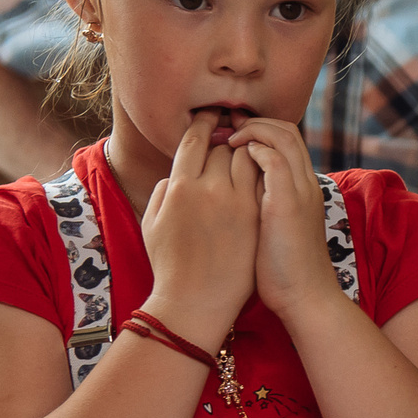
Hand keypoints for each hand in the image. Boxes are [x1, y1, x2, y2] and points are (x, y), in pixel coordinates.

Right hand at [136, 111, 258, 346]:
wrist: (199, 301)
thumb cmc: (171, 265)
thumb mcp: (153, 224)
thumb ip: (163, 192)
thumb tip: (177, 173)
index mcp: (179, 187)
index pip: (193, 140)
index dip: (203, 123)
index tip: (210, 115)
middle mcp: (209, 188)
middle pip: (224, 145)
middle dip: (228, 136)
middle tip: (232, 130)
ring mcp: (238, 201)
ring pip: (248, 158)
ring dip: (248, 151)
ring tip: (247, 151)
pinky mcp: (259, 215)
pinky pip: (264, 179)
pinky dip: (263, 171)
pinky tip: (261, 172)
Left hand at [228, 117, 339, 319]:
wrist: (304, 297)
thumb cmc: (282, 271)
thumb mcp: (272, 228)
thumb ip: (260, 204)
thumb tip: (232, 191)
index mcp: (301, 188)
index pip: (285, 140)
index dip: (258, 130)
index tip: (230, 135)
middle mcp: (304, 183)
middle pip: (286, 129)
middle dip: (253, 122)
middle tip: (224, 129)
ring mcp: (299, 191)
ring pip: (282, 136)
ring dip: (252, 130)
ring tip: (228, 140)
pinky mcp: (288, 203)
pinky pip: (274, 160)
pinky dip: (255, 150)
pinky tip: (235, 158)